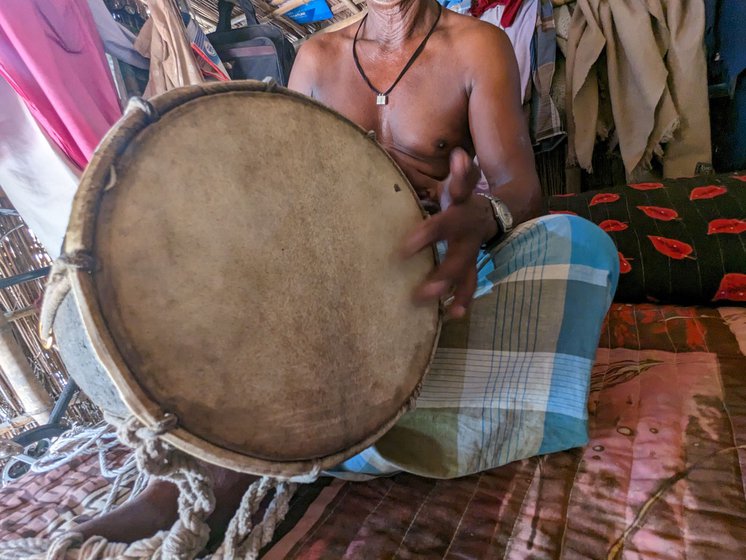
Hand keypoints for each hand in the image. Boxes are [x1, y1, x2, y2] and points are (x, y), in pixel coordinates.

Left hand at [402, 148, 497, 318]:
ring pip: (465, 273)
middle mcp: (467, 234)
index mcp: (459, 211)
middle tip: (426, 291)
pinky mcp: (472, 265)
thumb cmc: (458, 199)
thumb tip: (439, 153)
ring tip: (446, 309)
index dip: (427, 236)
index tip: (404, 250)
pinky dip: (464, 299)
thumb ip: (451, 172)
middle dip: (443, 273)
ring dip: (455, 291)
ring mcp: (472, 251)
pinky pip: (469, 284)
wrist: (492, 211)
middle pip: (458, 258)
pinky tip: (453, 315)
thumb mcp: (456, 183)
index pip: (442, 224)